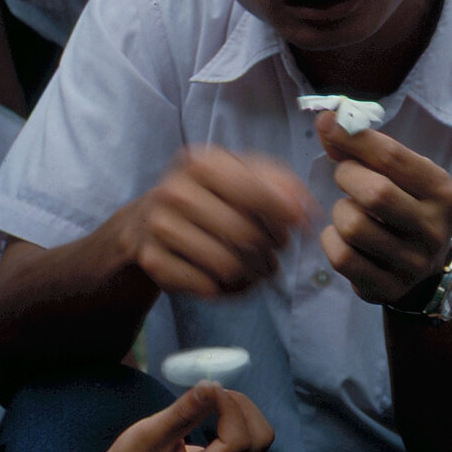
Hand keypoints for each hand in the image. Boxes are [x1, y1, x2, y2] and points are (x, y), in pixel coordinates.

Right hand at [104, 380, 274, 451]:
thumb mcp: (150, 433)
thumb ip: (184, 411)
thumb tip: (212, 384)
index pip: (238, 442)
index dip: (229, 407)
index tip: (207, 387)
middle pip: (260, 440)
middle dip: (242, 408)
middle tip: (213, 393)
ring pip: (259, 439)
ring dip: (242, 412)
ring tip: (213, 401)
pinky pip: (249, 441)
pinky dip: (239, 420)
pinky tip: (215, 413)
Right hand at [126, 147, 311, 297]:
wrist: (146, 222)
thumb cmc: (208, 196)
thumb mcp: (240, 174)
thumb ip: (279, 182)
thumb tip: (305, 208)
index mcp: (200, 162)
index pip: (254, 191)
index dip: (286, 211)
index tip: (304, 223)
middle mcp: (175, 191)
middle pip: (247, 235)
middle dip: (271, 246)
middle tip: (275, 245)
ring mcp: (160, 226)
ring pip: (229, 266)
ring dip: (253, 272)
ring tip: (255, 262)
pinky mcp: (154, 261)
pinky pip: (207, 287)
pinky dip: (227, 289)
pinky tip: (227, 277)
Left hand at [314, 114, 451, 307]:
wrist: (425, 271)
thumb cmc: (407, 207)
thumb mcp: (402, 175)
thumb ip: (367, 148)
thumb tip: (326, 120)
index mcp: (443, 193)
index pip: (393, 157)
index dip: (354, 137)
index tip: (328, 123)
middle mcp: (434, 230)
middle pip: (374, 193)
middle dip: (347, 176)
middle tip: (347, 176)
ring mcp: (412, 264)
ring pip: (352, 226)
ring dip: (340, 210)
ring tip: (351, 209)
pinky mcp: (387, 288)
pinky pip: (341, 257)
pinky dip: (331, 239)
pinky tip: (342, 235)